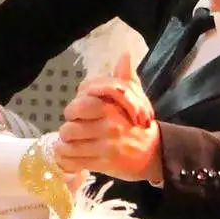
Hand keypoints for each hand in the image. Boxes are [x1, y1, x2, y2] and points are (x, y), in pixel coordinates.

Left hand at [58, 53, 161, 182]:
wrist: (155, 153)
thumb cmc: (140, 125)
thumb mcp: (137, 98)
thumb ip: (125, 79)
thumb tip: (125, 55)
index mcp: (112, 107)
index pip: (80, 104)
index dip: (73, 109)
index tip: (76, 114)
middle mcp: (109, 125)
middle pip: (70, 126)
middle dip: (66, 130)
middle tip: (71, 132)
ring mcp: (106, 146)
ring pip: (70, 144)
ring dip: (64, 146)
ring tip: (68, 146)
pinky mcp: (104, 163)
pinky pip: (75, 161)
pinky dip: (67, 161)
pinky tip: (70, 158)